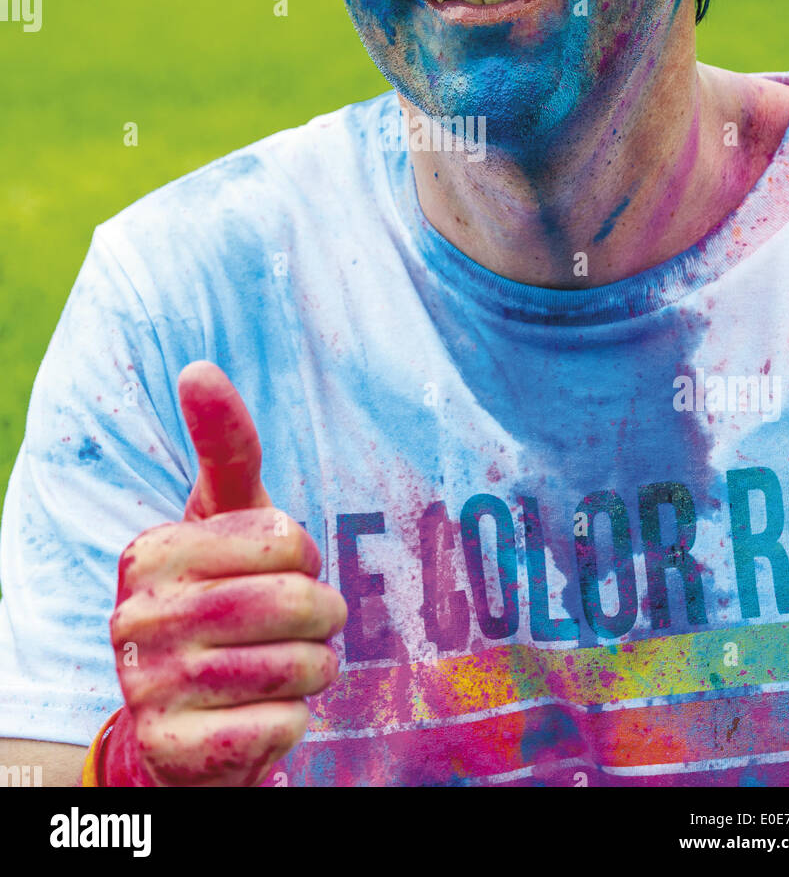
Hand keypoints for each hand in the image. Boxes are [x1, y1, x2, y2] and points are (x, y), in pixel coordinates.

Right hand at [105, 361, 346, 786]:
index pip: (285, 540)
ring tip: (294, 664)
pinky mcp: (176, 748)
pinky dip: (295, 718)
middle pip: (292, 604)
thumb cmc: (220, 594)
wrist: (186, 718)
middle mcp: (137, 616)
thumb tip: (198, 367)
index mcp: (152, 552)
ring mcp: (149, 687)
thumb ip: (225, 447)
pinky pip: (282, 725)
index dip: (306, 558)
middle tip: (314, 622)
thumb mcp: (226, 519)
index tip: (288, 569)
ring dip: (315, 666)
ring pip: (294, 666)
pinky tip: (268, 711)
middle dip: (323, 615)